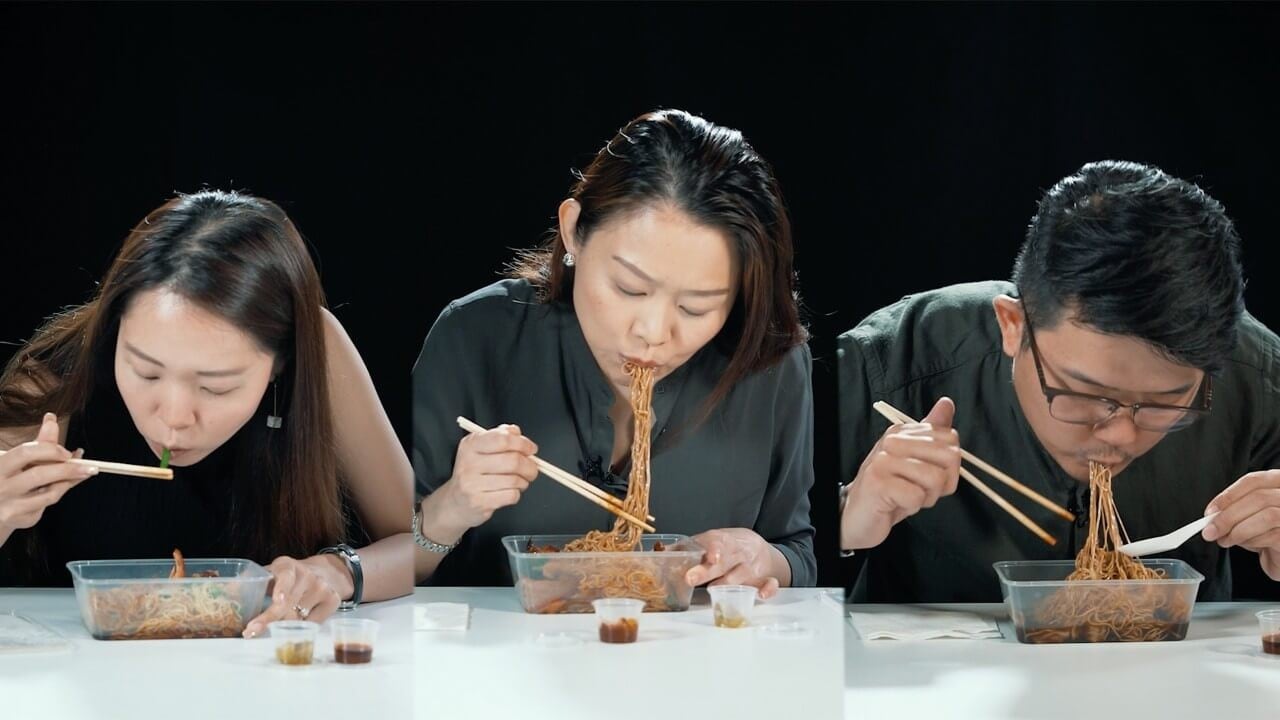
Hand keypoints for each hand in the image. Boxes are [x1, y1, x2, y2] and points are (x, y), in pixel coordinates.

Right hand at [0, 413, 94, 533]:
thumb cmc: (10, 478)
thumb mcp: (21, 459)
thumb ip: (39, 443)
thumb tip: (51, 419)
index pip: (25, 453)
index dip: (50, 450)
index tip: (67, 452)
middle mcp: (1, 486)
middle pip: (39, 475)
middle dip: (68, 469)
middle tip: (90, 467)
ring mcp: (9, 505)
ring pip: (49, 493)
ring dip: (69, 482)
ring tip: (80, 473)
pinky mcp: (20, 519)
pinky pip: (48, 505)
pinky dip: (58, 493)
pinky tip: (59, 487)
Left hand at [242, 554, 353, 637]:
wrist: (327, 573)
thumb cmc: (290, 578)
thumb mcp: (272, 573)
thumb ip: (252, 581)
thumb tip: (228, 591)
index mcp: (288, 565)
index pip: (285, 577)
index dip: (282, 589)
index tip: (278, 600)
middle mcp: (307, 575)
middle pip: (288, 604)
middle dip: (268, 619)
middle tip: (251, 631)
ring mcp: (322, 588)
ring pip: (298, 617)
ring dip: (283, 626)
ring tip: (275, 627)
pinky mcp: (333, 600)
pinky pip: (313, 623)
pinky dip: (301, 628)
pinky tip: (297, 624)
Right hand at [422, 424, 538, 542]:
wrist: (454, 502)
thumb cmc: (474, 473)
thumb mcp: (480, 449)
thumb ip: (499, 436)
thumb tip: (516, 432)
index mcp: (471, 444)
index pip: (503, 439)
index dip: (523, 444)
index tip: (531, 449)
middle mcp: (469, 463)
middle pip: (512, 461)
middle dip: (530, 466)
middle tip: (532, 469)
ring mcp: (472, 484)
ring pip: (514, 480)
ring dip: (524, 481)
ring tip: (520, 482)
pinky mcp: (479, 502)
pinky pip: (511, 495)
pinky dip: (517, 494)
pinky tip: (510, 492)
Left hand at [685, 528, 787, 599]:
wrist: (756, 545)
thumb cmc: (725, 546)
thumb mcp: (707, 541)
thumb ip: (685, 548)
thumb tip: (658, 552)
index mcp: (722, 541)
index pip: (715, 543)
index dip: (710, 549)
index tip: (705, 557)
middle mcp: (737, 552)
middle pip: (723, 562)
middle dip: (707, 570)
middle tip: (690, 578)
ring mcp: (750, 566)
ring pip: (741, 575)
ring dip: (728, 582)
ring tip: (713, 589)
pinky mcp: (763, 578)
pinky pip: (769, 583)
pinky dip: (768, 588)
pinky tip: (762, 595)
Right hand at [840, 397, 961, 550]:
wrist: (858, 517)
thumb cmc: (889, 492)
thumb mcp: (915, 462)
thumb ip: (932, 434)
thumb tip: (946, 403)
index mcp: (901, 432)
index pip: (951, 439)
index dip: (949, 466)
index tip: (929, 475)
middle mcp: (891, 441)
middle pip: (949, 456)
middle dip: (942, 483)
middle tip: (918, 489)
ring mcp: (883, 460)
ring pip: (935, 478)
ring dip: (926, 497)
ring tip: (906, 497)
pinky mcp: (878, 483)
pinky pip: (918, 496)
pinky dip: (912, 506)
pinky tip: (896, 504)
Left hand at [1203, 469, 1279, 579]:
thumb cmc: (1268, 532)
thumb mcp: (1248, 515)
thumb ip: (1234, 509)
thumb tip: (1212, 516)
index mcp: (1278, 482)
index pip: (1253, 481)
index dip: (1228, 496)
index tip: (1210, 512)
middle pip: (1259, 498)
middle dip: (1228, 516)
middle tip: (1211, 531)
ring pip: (1267, 516)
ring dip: (1238, 531)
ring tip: (1226, 540)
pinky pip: (1273, 536)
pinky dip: (1253, 541)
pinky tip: (1246, 545)